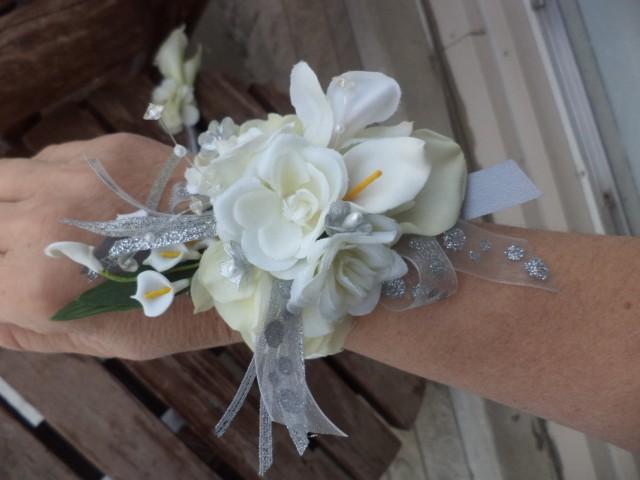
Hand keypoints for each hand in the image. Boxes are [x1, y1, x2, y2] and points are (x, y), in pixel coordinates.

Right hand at [0, 133, 237, 358]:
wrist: (242, 255)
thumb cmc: (175, 311)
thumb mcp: (100, 340)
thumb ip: (24, 332)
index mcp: (36, 288)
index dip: (1, 286)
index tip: (16, 282)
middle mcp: (42, 226)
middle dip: (1, 247)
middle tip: (29, 258)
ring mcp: (73, 179)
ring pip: (0, 181)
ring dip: (9, 206)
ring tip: (40, 224)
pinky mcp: (104, 150)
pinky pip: (47, 158)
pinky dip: (47, 181)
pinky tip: (78, 200)